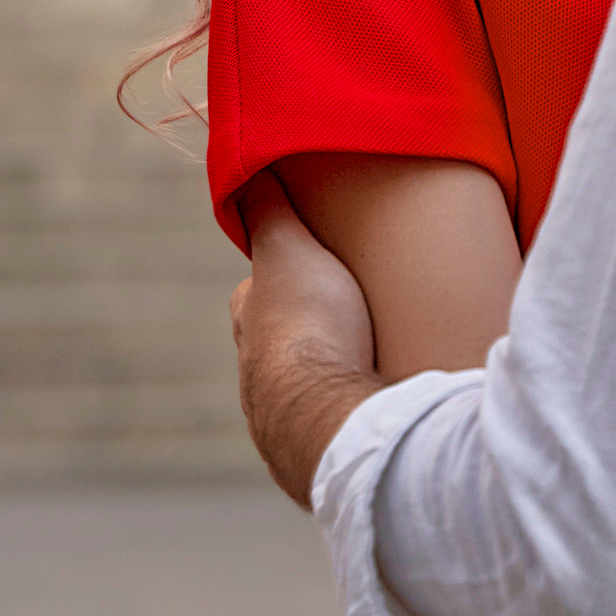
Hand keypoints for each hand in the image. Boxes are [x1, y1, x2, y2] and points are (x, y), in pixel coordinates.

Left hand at [229, 172, 381, 506]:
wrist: (326, 416)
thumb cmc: (306, 328)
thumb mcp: (287, 250)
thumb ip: (268, 212)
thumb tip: (243, 164)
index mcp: (248, 325)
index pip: (258, 293)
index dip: (285, 275)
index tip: (315, 265)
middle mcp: (255, 374)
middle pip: (282, 344)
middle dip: (311, 332)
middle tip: (354, 316)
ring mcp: (282, 418)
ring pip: (306, 388)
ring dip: (330, 377)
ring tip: (372, 363)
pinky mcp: (314, 451)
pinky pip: (332, 424)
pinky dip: (347, 412)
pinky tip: (372, 407)